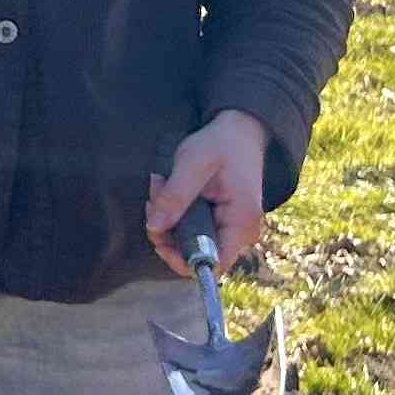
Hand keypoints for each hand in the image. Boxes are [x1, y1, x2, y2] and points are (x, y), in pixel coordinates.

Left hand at [148, 110, 272, 275]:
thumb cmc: (222, 144)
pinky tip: (167, 188)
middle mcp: (239, 232)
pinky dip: (173, 211)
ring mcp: (230, 227)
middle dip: (167, 229)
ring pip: (187, 239)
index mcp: (241, 223)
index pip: (213, 264)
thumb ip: (174, 196)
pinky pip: (190, 227)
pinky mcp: (219, 220)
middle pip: (195, 252)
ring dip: (167, 216)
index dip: (181, 259)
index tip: (158, 238)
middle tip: (156, 194)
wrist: (240, 131)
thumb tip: (154, 227)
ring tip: (161, 184)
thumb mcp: (194, 163)